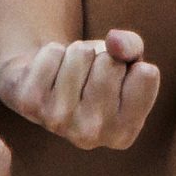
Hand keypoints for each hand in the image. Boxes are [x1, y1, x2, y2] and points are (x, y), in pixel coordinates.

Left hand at [0, 31, 160, 150]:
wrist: (41, 79)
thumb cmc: (92, 73)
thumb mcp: (124, 62)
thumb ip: (132, 47)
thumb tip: (115, 40)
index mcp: (124, 133)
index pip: (146, 74)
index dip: (130, 65)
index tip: (116, 79)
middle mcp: (92, 135)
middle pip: (110, 64)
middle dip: (101, 57)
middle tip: (88, 74)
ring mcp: (58, 122)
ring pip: (80, 54)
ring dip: (76, 53)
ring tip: (69, 72)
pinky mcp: (30, 102)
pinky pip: (52, 53)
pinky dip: (51, 52)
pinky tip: (48, 72)